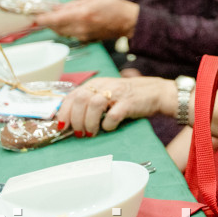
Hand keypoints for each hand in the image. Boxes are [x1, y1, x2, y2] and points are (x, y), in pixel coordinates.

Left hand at [34, 0, 138, 40]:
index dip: (41, 18)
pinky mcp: (85, 40)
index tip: (34, 16)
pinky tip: (71, 21)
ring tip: (59, 16)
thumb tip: (56, 8)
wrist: (128, 22)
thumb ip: (72, 5)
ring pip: (61, 32)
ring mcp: (82, 36)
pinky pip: (69, 34)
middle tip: (44, 13)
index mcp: (80, 15)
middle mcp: (79, 28)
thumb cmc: (113, 7)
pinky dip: (66, 28)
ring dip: (56, 25)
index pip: (53, 19)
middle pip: (54, 27)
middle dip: (48, 21)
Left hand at [57, 76, 175, 135]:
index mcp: (96, 83)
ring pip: (93, 105)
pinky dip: (107, 125)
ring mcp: (117, 93)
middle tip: (79, 132)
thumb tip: (69, 120)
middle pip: (80, 99)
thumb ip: (90, 101)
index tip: (61, 126)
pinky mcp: (129, 103)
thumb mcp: (106, 93)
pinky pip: (112, 115)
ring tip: (91, 133)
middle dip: (76, 119)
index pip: (72, 95)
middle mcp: (105, 85)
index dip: (64, 112)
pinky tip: (109, 128)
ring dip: (89, 122)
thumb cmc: (128, 97)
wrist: (156, 92)